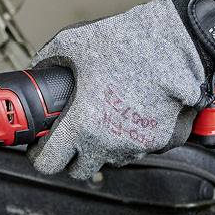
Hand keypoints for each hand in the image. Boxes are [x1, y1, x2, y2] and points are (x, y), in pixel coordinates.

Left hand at [26, 0, 210, 180]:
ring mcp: (137, 146)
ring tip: (107, 116)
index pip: (49, 164)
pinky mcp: (162, 142)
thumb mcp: (75, 42)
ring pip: (111, 161)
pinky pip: (139, 148)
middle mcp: (109, 143)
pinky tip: (133, 110)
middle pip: (80, 172)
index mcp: (82, 124)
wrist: (176, 43)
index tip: (41, 148)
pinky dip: (132, 137)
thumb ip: (49, 59)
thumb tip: (37, 67)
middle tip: (72, 135)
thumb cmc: (129, 43)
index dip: (40, 157)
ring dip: (104, 147)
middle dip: (72, 157)